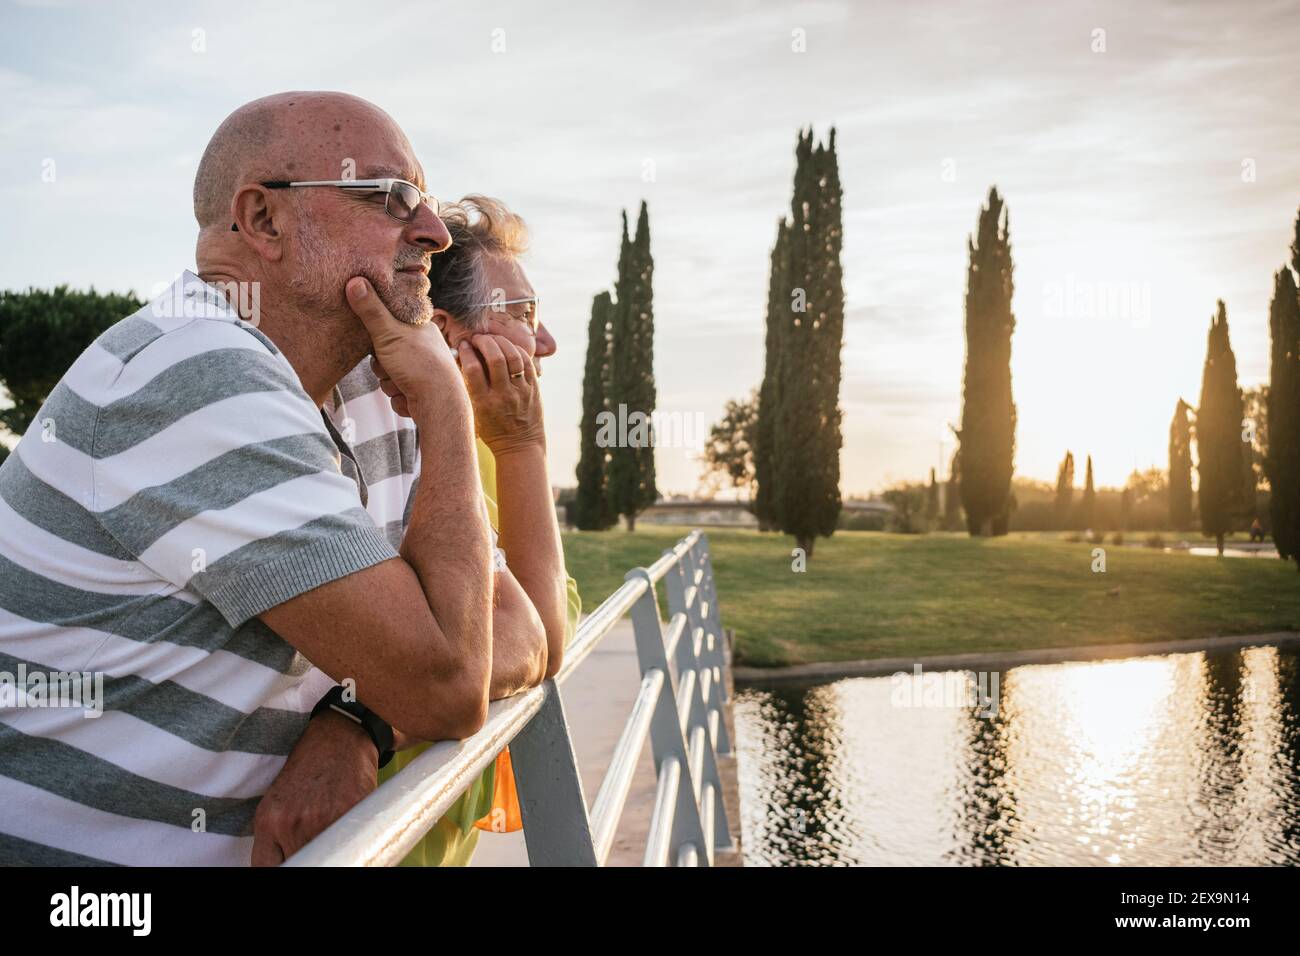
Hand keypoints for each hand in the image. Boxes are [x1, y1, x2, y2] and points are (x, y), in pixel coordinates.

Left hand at [251, 710, 378, 865]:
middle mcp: (291, 823)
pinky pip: (350, 843)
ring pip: (325, 857)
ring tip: (333, 829)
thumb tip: (284, 862)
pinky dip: (350, 838)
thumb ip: (276, 835)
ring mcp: (321, 820)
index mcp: (268, 821)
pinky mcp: (350, 813)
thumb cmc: (309, 767)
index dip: (284, 866)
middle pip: (299, 861)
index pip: (266, 868)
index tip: (294, 859)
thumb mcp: (278, 800)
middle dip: (308, 854)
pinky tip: (350, 822)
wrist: (339, 736)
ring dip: (331, 848)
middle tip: (315, 839)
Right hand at [345, 277, 463, 416]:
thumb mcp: (389, 333)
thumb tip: (355, 280)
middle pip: (384, 353)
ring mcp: (422, 369)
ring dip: (390, 383)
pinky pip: (396, 392)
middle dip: (382, 365)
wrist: (439, 404)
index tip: (377, 340)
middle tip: (390, 364)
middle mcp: (423, 347)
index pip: (389, 323)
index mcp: (420, 327)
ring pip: (388, 375)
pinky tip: (408, 396)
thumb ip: (370, 310)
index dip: (378, 334)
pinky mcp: (420, 390)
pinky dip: (399, 397)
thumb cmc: (418, 365)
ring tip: (402, 383)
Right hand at [459, 333, 545, 454]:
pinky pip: (526, 362)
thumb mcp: (474, 413)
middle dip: (484, 341)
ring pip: (512, 356)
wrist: (520, 446)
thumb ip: (469, 388)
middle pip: (495, 357)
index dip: (466, 351)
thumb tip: (462, 358)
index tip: (463, 345)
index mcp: (484, 403)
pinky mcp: (534, 389)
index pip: (473, 369)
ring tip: (492, 340)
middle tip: (478, 339)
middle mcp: (503, 395)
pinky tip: (507, 347)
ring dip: (500, 342)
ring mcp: (521, 391)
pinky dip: (516, 350)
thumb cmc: (492, 430)